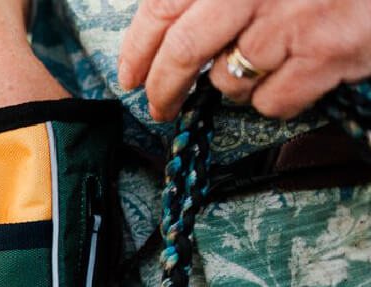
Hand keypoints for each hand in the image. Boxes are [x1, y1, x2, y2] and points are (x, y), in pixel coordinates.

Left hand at [117, 0, 370, 121]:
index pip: (162, 5)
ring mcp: (293, 19)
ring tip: (260, 63)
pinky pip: (271, 100)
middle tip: (160, 107)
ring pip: (228, 79)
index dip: (138, 48)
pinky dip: (274, 99)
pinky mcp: (326, 53)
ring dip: (233, 84)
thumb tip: (166, 29)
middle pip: (184, 50)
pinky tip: (295, 74)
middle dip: (163, 89)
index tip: (129, 75)